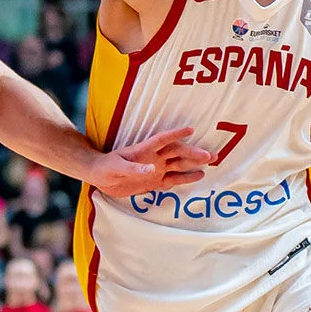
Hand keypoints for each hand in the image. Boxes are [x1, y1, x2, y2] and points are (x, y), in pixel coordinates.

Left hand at [89, 128, 213, 197]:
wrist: (99, 178)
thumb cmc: (105, 167)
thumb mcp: (117, 167)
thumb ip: (134, 169)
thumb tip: (152, 169)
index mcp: (144, 150)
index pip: (163, 140)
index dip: (176, 134)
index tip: (190, 129)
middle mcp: (154, 158)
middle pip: (177, 153)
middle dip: (193, 153)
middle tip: (210, 155)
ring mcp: (155, 170)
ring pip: (179, 165)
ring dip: (194, 163)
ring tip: (211, 161)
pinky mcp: (154, 182)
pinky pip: (173, 180)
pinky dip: (185, 178)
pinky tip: (199, 175)